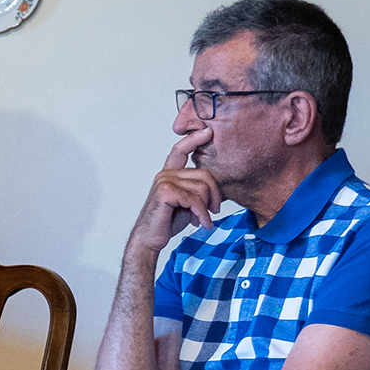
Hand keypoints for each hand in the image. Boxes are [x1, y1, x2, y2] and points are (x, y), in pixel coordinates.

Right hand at [130, 128, 223, 253]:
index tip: (208, 131)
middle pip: (205, 176)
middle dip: (215, 195)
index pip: (180, 150)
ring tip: (204, 220)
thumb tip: (219, 187)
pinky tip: (203, 224)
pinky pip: (194, 200)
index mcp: (170, 173)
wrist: (149, 239)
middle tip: (214, 210)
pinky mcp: (165, 192)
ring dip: (207, 208)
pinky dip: (202, 214)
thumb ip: (197, 189)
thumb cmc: (168, 221)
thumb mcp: (187, 202)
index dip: (194, 139)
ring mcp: (164, 181)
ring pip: (202, 188)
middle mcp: (165, 174)